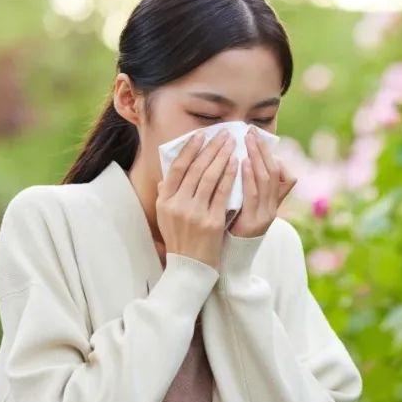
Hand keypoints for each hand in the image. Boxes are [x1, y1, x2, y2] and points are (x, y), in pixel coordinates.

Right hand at [156, 130, 237, 268]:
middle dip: (211, 148)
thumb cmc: (180, 237)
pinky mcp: (212, 221)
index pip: (177, 168)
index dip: (189, 149)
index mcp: (165, 201)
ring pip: (210, 178)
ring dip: (222, 157)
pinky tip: (237, 163)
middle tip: (223, 134)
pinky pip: (223, 193)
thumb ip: (166, 193)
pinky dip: (230, 176)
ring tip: (232, 143)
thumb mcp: (165, 216)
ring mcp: (195, 213)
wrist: (190, 267)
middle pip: (195, 169)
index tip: (200, 135)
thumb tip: (169, 173)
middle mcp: (178, 205)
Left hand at [228, 128, 296, 237]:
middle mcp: (274, 207)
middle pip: (275, 172)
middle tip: (252, 131)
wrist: (233, 260)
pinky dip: (248, 176)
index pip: (286, 177)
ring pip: (266, 180)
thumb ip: (247, 187)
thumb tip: (238, 160)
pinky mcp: (254, 222)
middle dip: (263, 150)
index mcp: (274, 203)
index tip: (261, 139)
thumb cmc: (235, 228)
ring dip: (257, 158)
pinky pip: (253, 195)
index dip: (275, 157)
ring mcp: (266, 214)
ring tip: (248, 141)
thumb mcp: (245, 206)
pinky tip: (241, 163)